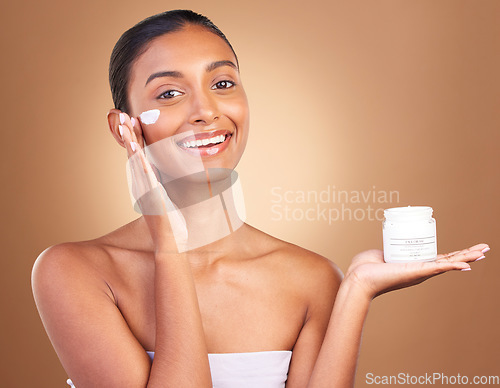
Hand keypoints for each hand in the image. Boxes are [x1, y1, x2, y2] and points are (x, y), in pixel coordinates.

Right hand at [119, 112, 186, 251]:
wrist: (171, 244)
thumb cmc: (173, 225)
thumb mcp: (167, 200)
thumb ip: (165, 188)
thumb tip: (170, 180)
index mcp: (147, 184)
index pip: (139, 157)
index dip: (135, 139)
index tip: (132, 121)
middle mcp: (143, 186)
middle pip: (133, 155)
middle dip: (127, 135)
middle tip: (121, 115)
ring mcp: (146, 191)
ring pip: (135, 161)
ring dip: (130, 142)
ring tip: (125, 124)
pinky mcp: (152, 196)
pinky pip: (145, 175)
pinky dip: (139, 161)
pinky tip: (136, 148)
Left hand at [344, 243, 489, 298]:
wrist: (359, 278)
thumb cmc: (366, 268)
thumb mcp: (383, 254)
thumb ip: (387, 249)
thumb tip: (387, 246)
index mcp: (415, 265)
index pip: (439, 258)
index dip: (454, 254)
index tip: (468, 250)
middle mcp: (420, 270)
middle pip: (449, 260)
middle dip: (468, 254)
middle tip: (485, 248)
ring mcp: (419, 272)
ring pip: (448, 263)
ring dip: (467, 258)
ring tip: (483, 252)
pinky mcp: (415, 272)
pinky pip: (437, 267)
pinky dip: (452, 266)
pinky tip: (466, 265)